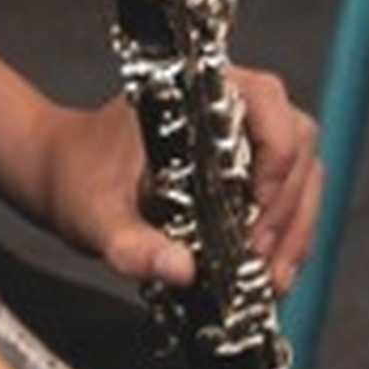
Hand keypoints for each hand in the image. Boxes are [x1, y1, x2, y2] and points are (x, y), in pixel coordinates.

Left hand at [24, 70, 323, 293]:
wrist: (65, 178)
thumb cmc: (77, 180)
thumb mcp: (95, 218)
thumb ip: (132, 245)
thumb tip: (181, 270)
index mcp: (192, 91)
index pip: (265, 99)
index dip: (274, 154)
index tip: (255, 209)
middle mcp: (229, 103)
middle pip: (296, 140)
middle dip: (285, 205)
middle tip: (259, 258)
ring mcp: (246, 134)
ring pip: (304, 169)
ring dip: (296, 225)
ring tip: (272, 277)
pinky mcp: (251, 166)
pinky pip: (292, 194)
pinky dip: (289, 234)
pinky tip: (273, 274)